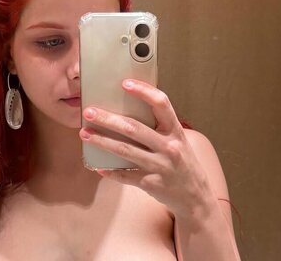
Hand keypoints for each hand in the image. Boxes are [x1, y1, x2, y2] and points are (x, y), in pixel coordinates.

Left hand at [79, 79, 215, 218]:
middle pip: (133, 128)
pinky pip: (125, 175)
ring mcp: (160, 166)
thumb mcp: (177, 139)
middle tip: (89, 111)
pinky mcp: (151, 183)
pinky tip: (97, 166)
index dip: (143, 91)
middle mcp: (169, 146)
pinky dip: (110, 171)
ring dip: (102, 141)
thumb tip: (129, 106)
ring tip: (85, 133)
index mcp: (176, 131)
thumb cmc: (182, 161)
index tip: (124, 83)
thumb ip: (160, 125)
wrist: (196, 196)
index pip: (161, 104)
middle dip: (108, 119)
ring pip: (125, 150)